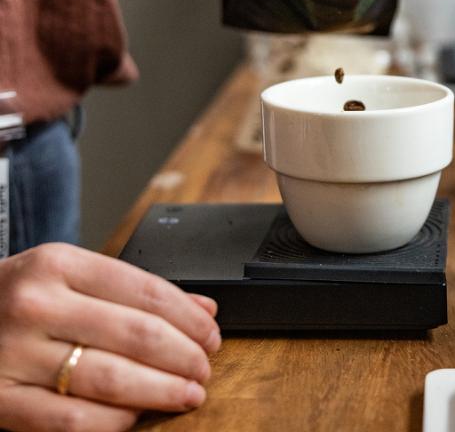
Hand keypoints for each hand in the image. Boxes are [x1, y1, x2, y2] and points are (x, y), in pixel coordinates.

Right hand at [0, 244, 220, 431]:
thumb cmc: (17, 297)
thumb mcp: (67, 275)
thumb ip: (132, 291)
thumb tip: (202, 309)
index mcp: (58, 264)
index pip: (144, 290)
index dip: (188, 317)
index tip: (210, 333)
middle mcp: (36, 304)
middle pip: (134, 334)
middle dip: (183, 355)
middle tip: (205, 367)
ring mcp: (14, 354)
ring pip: (109, 378)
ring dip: (160, 390)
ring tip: (188, 394)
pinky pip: (70, 420)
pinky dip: (113, 422)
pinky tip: (137, 416)